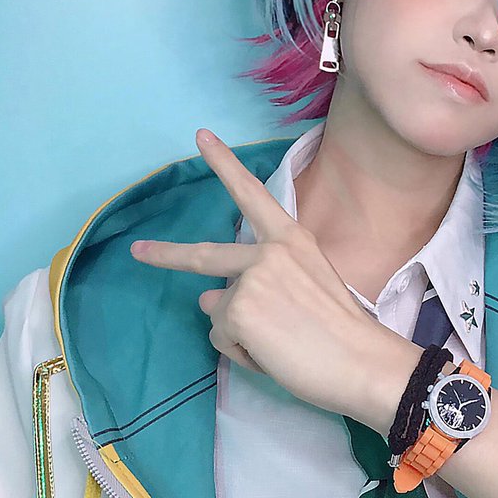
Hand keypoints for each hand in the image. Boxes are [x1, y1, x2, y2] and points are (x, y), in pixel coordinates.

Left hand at [129, 128, 421, 427]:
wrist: (359, 361)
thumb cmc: (342, 332)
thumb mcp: (304, 290)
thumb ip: (259, 284)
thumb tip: (206, 297)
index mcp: (292, 239)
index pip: (252, 194)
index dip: (224, 164)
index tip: (201, 136)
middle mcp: (268, 251)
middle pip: (204, 255)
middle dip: (166, 254)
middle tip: (138, 251)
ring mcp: (249, 278)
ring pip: (218, 311)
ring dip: (238, 334)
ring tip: (280, 346)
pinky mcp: (236, 309)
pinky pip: (221, 337)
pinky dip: (242, 353)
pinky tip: (273, 354)